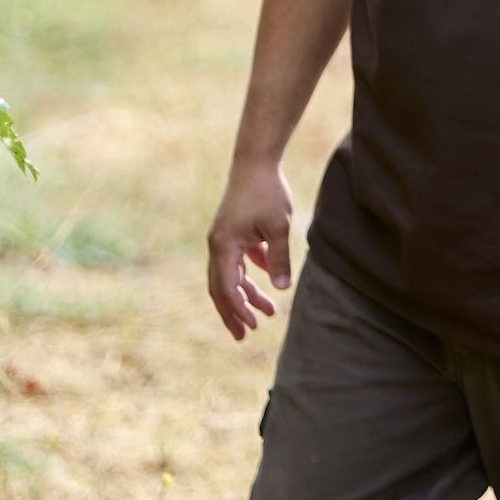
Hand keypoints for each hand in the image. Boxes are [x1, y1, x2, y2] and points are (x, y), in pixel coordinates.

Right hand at [206, 160, 294, 340]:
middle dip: (233, 312)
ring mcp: (222, 240)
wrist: (255, 163)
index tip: (252, 325)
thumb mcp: (278, 226)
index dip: (238, 308)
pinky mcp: (231, 234)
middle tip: (245, 335)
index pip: (226, 287)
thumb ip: (279, 258)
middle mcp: (217, 246)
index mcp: (223, 246)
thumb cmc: (267, 193)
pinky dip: (250, 276)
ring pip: (230, 277)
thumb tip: (281, 289)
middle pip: (220, 288)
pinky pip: (237, 263)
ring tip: (267, 314)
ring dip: (245, 295)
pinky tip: (268, 284)